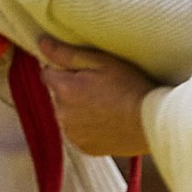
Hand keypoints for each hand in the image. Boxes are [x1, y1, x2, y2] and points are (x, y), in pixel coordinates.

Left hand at [38, 37, 155, 156]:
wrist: (150, 122)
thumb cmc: (129, 86)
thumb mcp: (101, 61)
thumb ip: (67, 53)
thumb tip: (42, 44)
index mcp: (64, 89)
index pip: (47, 73)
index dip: (63, 69)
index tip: (83, 70)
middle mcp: (62, 114)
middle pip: (58, 95)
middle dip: (72, 89)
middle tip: (99, 86)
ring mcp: (72, 133)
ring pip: (68, 114)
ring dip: (78, 109)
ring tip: (105, 104)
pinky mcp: (83, 147)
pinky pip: (78, 132)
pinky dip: (87, 126)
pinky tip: (106, 120)